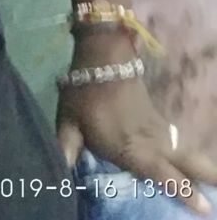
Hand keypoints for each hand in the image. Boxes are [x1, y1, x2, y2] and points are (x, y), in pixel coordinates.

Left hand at [57, 38, 216, 215]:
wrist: (103, 56)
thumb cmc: (84, 91)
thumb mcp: (68, 120)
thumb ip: (66, 146)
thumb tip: (59, 170)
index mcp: (128, 146)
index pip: (159, 172)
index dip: (181, 189)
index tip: (203, 207)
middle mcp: (148, 140)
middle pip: (182, 162)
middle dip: (202, 178)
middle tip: (215, 203)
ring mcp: (155, 127)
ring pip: (183, 150)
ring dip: (201, 166)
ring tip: (216, 182)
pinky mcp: (156, 117)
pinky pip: (176, 138)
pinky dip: (188, 151)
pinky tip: (196, 160)